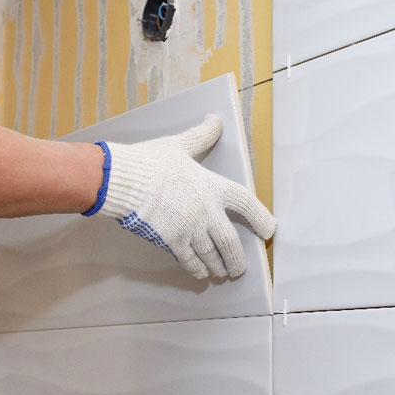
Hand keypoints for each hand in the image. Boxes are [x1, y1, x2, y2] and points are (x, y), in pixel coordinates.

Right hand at [85, 114, 275, 278]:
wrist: (125, 181)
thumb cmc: (152, 162)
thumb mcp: (180, 145)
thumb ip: (201, 136)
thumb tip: (215, 121)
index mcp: (212, 187)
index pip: (246, 204)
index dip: (261, 218)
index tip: (269, 230)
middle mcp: (206, 212)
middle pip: (230, 242)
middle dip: (236, 258)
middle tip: (239, 268)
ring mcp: (190, 230)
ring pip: (211, 255)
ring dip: (219, 266)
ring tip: (222, 273)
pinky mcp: (171, 241)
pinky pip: (189, 260)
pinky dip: (197, 268)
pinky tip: (201, 273)